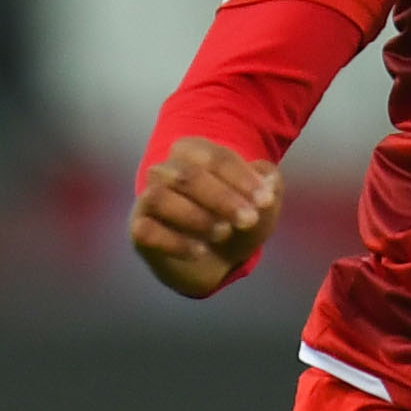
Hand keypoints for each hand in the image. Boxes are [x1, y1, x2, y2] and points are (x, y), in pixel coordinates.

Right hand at [128, 135, 281, 297]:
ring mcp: (148, 198)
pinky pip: (146, 230)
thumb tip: (267, 178)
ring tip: (223, 232)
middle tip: (249, 220)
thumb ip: (270, 184)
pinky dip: (174, 242)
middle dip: (222, 199)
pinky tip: (200, 251)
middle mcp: (167, 170)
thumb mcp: (262, 203)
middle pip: (188, 175)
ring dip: (195, 217)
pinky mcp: (139, 228)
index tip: (266, 201)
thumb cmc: (238, 219)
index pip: (216, 157)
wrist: (217, 258)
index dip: (242, 179)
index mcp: (195, 152)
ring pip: (160, 197)